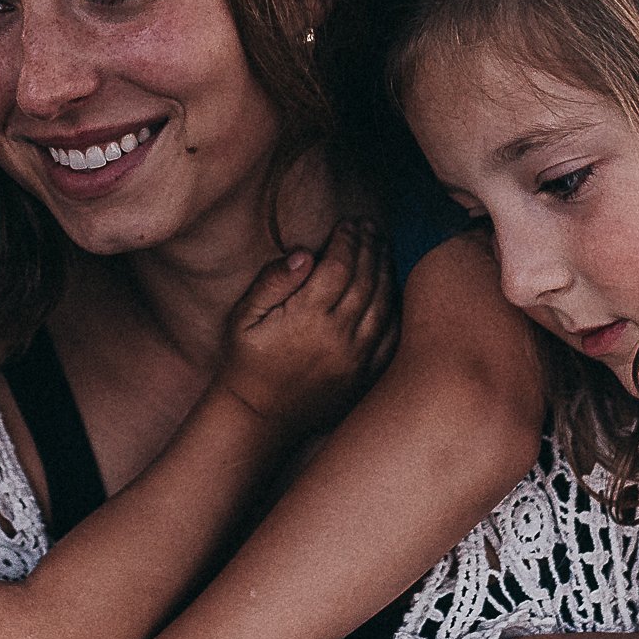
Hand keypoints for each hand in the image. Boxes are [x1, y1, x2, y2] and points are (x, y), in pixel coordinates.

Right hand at [217, 221, 394, 434]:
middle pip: (365, 279)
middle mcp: (337, 336)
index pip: (338, 266)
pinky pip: (392, 335)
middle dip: (370, 246)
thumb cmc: (247, 360)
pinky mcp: (365, 375)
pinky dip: (396, 306)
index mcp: (306, 317)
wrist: (259, 415)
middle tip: (370, 226)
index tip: (348, 223)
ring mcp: (356, 358)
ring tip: (382, 246)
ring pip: (383, 303)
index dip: (347, 240)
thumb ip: (272, 282)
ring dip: (386, 270)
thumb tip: (304, 253)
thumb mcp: (243, 318)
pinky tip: (391, 286)